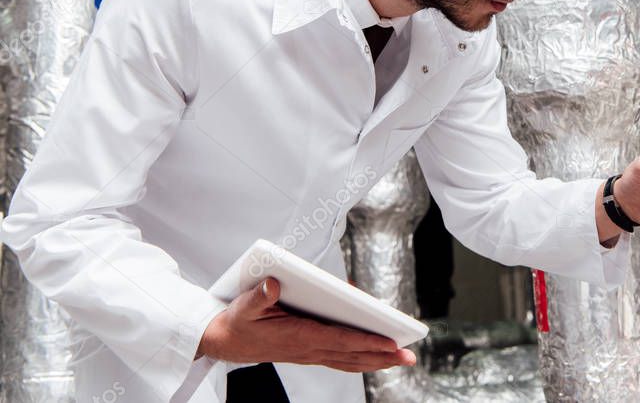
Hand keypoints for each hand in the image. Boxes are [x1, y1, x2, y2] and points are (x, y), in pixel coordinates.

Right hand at [196, 277, 415, 371]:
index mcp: (298, 336)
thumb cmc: (238, 320)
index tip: (390, 342)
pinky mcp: (309, 353)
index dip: (366, 341)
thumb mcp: (244, 304)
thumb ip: (260, 295)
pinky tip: (375, 357)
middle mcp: (309, 348)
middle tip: (410, 355)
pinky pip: (341, 359)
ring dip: (377, 360)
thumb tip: (274, 283)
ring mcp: (310, 353)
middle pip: (352, 354)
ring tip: (401, 358)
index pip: (340, 340)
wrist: (225, 341)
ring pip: (350, 360)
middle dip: (382, 355)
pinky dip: (361, 359)